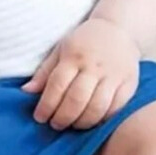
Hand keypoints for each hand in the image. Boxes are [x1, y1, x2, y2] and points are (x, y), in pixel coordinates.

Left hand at [22, 17, 140, 130]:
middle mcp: (94, 66)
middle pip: (77, 99)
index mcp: (74, 56)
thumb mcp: (61, 50)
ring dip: (82, 122)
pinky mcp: (129, 84)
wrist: (118, 29)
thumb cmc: (84, 42)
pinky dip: (103, 120)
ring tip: (73, 125)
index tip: (39, 118)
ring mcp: (114, 75)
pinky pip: (116, 108)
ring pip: (97, 107)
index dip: (46, 105)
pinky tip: (93, 122)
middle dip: (63, 117)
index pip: (57, 85)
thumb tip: (26, 91)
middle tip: (55, 125)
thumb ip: (45, 72)